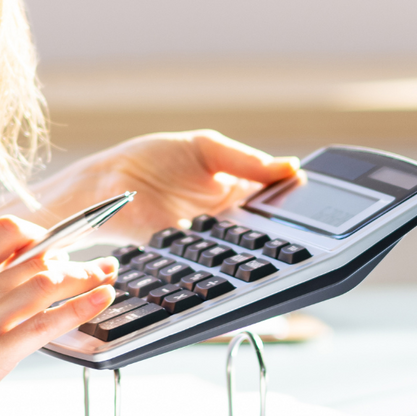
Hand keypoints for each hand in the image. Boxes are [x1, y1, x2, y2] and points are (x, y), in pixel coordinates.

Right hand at [0, 217, 116, 415]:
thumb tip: (8, 279)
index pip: (8, 230)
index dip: (44, 234)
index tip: (62, 244)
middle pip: (38, 257)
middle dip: (78, 257)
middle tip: (100, 261)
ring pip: (48, 283)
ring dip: (86, 277)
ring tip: (107, 277)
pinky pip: (45, 324)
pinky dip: (80, 308)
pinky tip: (100, 300)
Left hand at [31, 130, 298, 240]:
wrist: (106, 183)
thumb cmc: (151, 160)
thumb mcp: (205, 147)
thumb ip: (247, 160)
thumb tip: (291, 167)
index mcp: (235, 191)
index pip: (272, 202)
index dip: (289, 205)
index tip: (310, 205)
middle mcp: (224, 222)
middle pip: (260, 234)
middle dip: (275, 237)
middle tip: (293, 234)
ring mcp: (206, 243)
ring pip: (238, 254)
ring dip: (248, 252)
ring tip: (264, 247)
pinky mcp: (184, 260)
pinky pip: (208, 268)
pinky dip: (219, 265)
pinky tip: (228, 257)